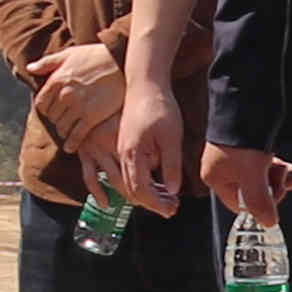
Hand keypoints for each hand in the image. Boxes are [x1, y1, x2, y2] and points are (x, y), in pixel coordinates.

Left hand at [27, 42, 123, 152]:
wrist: (121, 63)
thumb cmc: (96, 56)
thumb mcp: (69, 54)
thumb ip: (48, 62)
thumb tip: (30, 68)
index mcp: (57, 80)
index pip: (41, 103)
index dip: (45, 109)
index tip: (51, 111)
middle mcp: (65, 94)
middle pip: (52, 117)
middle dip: (56, 120)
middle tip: (63, 121)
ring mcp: (78, 106)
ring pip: (62, 128)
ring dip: (64, 132)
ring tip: (68, 132)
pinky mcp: (92, 116)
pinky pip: (76, 136)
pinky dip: (72, 143)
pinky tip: (71, 146)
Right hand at [112, 69, 189, 214]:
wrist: (145, 81)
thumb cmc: (159, 106)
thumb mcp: (171, 137)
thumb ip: (171, 165)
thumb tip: (172, 190)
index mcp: (132, 154)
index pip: (140, 190)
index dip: (156, 204)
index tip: (172, 209)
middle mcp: (121, 154)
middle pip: (132, 190)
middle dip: (152, 203)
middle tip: (173, 208)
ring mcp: (118, 149)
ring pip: (127, 182)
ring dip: (146, 194)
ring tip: (167, 198)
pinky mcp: (121, 144)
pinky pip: (121, 171)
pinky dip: (135, 183)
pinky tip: (151, 185)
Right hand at [200, 141, 291, 222]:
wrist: (246, 100)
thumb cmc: (242, 137)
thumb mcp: (252, 175)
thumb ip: (260, 202)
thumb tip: (269, 223)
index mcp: (215, 176)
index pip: (239, 205)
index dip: (260, 205)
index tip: (274, 197)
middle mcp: (224, 168)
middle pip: (253, 191)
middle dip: (273, 188)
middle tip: (285, 180)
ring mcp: (237, 157)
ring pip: (262, 177)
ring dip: (279, 177)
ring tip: (290, 171)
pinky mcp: (249, 146)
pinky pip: (265, 165)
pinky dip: (277, 167)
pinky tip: (287, 165)